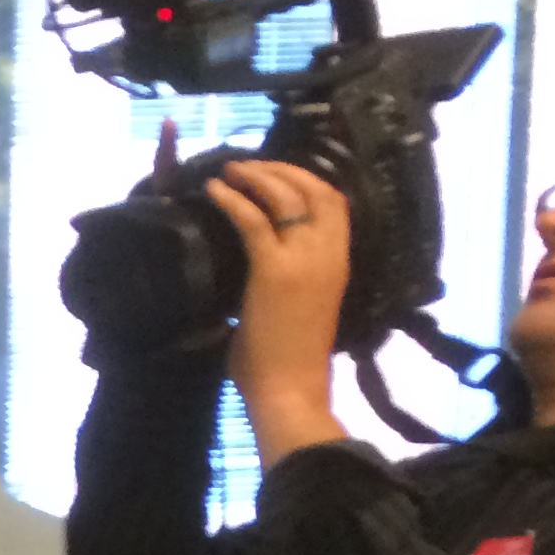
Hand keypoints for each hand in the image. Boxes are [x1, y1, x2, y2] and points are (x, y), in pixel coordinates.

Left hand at [207, 160, 354, 463]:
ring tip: (231, 170)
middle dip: (283, 169)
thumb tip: (259, 264)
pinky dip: (233, 199)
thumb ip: (287, 279)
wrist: (290, 389)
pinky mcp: (274, 270)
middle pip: (316, 189)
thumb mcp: (299, 307)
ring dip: (258, 176)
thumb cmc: (287, 361)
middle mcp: (329, 253)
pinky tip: (216, 190)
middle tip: (251, 164)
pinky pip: (254, 220)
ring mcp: (305, 260)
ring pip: (287, 197)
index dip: (309, 179)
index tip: (280, 173)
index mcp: (339, 262)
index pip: (336, 203)